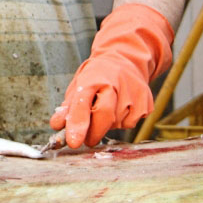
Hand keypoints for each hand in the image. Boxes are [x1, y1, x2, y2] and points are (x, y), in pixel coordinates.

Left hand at [49, 3, 173, 147]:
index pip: (82, 103)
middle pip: (104, 116)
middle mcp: (115, 83)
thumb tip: (56, 126)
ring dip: (108, 124)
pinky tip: (122, 106)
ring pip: (117, 123)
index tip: (72, 142)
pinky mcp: (146, 103)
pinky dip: (123, 121)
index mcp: (93, 78)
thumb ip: (68, 107)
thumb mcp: (79, 86)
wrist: (126, 60)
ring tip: (109, 106)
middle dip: (93, 132)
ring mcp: (134, 93)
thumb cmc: (98, 77)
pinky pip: (131, 123)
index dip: (77, 124)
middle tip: (86, 138)